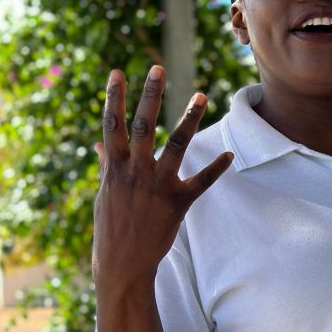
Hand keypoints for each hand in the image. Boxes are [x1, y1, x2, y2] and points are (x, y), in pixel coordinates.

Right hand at [92, 66, 232, 288]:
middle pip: (143, 125)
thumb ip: (107, 166)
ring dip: (190, 118)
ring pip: (177, 145)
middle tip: (158, 68)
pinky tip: (229, 155)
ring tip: (202, 95)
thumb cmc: (112, 226)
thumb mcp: (105, 194)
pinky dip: (216, 168)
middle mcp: (136, 172)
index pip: (113, 125)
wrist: (123, 263)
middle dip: (150, 95)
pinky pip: (202, 182)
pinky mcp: (179, 203)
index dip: (114, 97)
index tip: (118, 72)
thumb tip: (101, 145)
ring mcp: (158, 186)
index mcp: (116, 168)